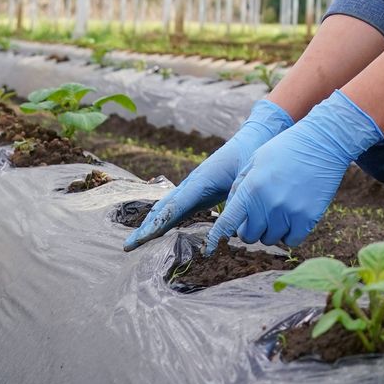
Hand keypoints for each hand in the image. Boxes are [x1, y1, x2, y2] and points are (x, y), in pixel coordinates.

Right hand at [123, 99, 291, 249]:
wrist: (254, 137)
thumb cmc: (252, 156)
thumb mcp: (248, 180)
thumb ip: (237, 201)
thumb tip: (229, 228)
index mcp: (201, 180)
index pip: (174, 206)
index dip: (158, 223)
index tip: (142, 238)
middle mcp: (192, 183)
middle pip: (164, 208)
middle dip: (146, 227)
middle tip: (129, 245)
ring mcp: (194, 186)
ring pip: (167, 207)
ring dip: (152, 224)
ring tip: (136, 242)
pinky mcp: (200, 191)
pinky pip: (178, 207)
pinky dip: (165, 219)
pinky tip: (158, 232)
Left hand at [208, 90, 382, 249]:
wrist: (323, 142)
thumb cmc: (285, 149)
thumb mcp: (255, 162)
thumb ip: (239, 189)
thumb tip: (229, 218)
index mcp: (251, 188)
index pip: (227, 224)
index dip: (216, 239)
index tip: (210, 249)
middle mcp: (268, 204)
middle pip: (248, 236)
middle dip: (250, 228)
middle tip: (260, 214)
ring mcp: (288, 213)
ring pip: (270, 239)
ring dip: (271, 230)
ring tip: (279, 209)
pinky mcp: (307, 219)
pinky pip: (291, 241)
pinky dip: (290, 233)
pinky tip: (293, 216)